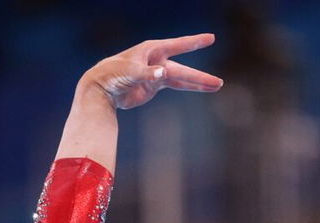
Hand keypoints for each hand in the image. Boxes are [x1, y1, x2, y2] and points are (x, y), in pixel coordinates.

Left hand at [81, 34, 222, 109]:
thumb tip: (164, 73)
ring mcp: (156, 73)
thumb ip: (148, 73)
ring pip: (181, 78)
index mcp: (151, 50)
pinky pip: (174, 85)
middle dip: (200, 76)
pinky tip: (201, 88)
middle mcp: (157, 60)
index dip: (194, 42)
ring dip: (197, 83)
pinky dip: (187, 87)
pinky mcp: (153, 86)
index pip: (178, 45)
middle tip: (219, 82)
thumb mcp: (130, 72)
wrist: (100, 88)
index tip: (211, 38)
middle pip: (183, 69)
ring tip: (216, 85)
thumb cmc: (112, 74)